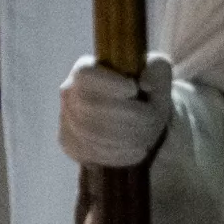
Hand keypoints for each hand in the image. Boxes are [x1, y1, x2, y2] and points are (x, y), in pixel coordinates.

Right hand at [58, 54, 173, 168]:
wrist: (134, 118)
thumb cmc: (144, 91)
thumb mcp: (157, 71)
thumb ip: (157, 69)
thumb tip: (145, 83)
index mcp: (86, 69)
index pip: (85, 75)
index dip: (109, 83)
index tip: (134, 89)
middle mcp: (69, 93)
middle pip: (90, 107)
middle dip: (127, 116)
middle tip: (151, 119)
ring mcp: (66, 120)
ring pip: (91, 133)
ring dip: (127, 137)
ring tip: (148, 136)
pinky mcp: (69, 144)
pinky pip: (91, 152)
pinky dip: (119, 154)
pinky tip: (137, 150)